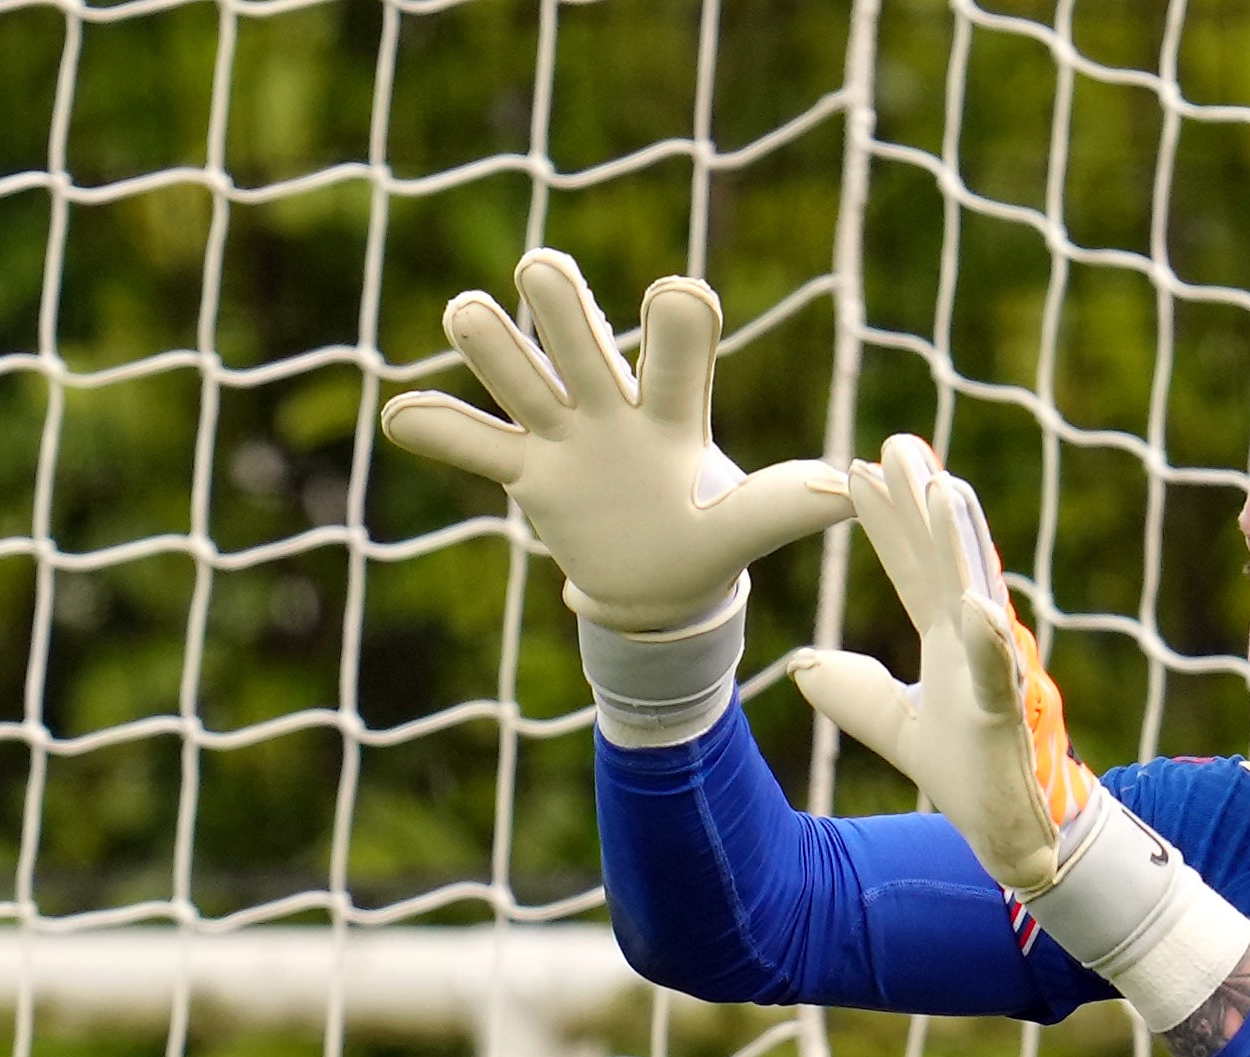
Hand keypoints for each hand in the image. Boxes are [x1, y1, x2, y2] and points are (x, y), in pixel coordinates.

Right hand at [375, 252, 848, 634]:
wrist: (657, 588)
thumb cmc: (704, 544)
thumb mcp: (741, 531)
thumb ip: (782, 507)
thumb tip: (850, 495)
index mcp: (673, 411)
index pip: (676, 348)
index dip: (676, 322)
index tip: (680, 298)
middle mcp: (612, 405)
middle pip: (579, 335)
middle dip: (562, 303)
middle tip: (544, 274)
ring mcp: (564, 434)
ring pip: (518, 372)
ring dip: (492, 343)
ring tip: (468, 315)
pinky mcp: (527, 473)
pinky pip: (473, 446)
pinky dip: (438, 431)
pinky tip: (399, 416)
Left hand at [791, 436, 1249, 1044]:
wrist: (1013, 838)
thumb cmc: (970, 776)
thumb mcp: (895, 728)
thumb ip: (853, 694)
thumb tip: (800, 665)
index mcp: (949, 639)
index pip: (913, 566)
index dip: (887, 521)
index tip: (856, 469)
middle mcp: (977, 642)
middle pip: (944, 560)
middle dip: (922, 502)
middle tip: (897, 443)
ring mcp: (996, 674)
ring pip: (977, 596)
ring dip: (962, 544)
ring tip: (943, 488)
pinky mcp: (1008, 718)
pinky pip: (999, 675)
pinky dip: (991, 643)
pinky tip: (981, 607)